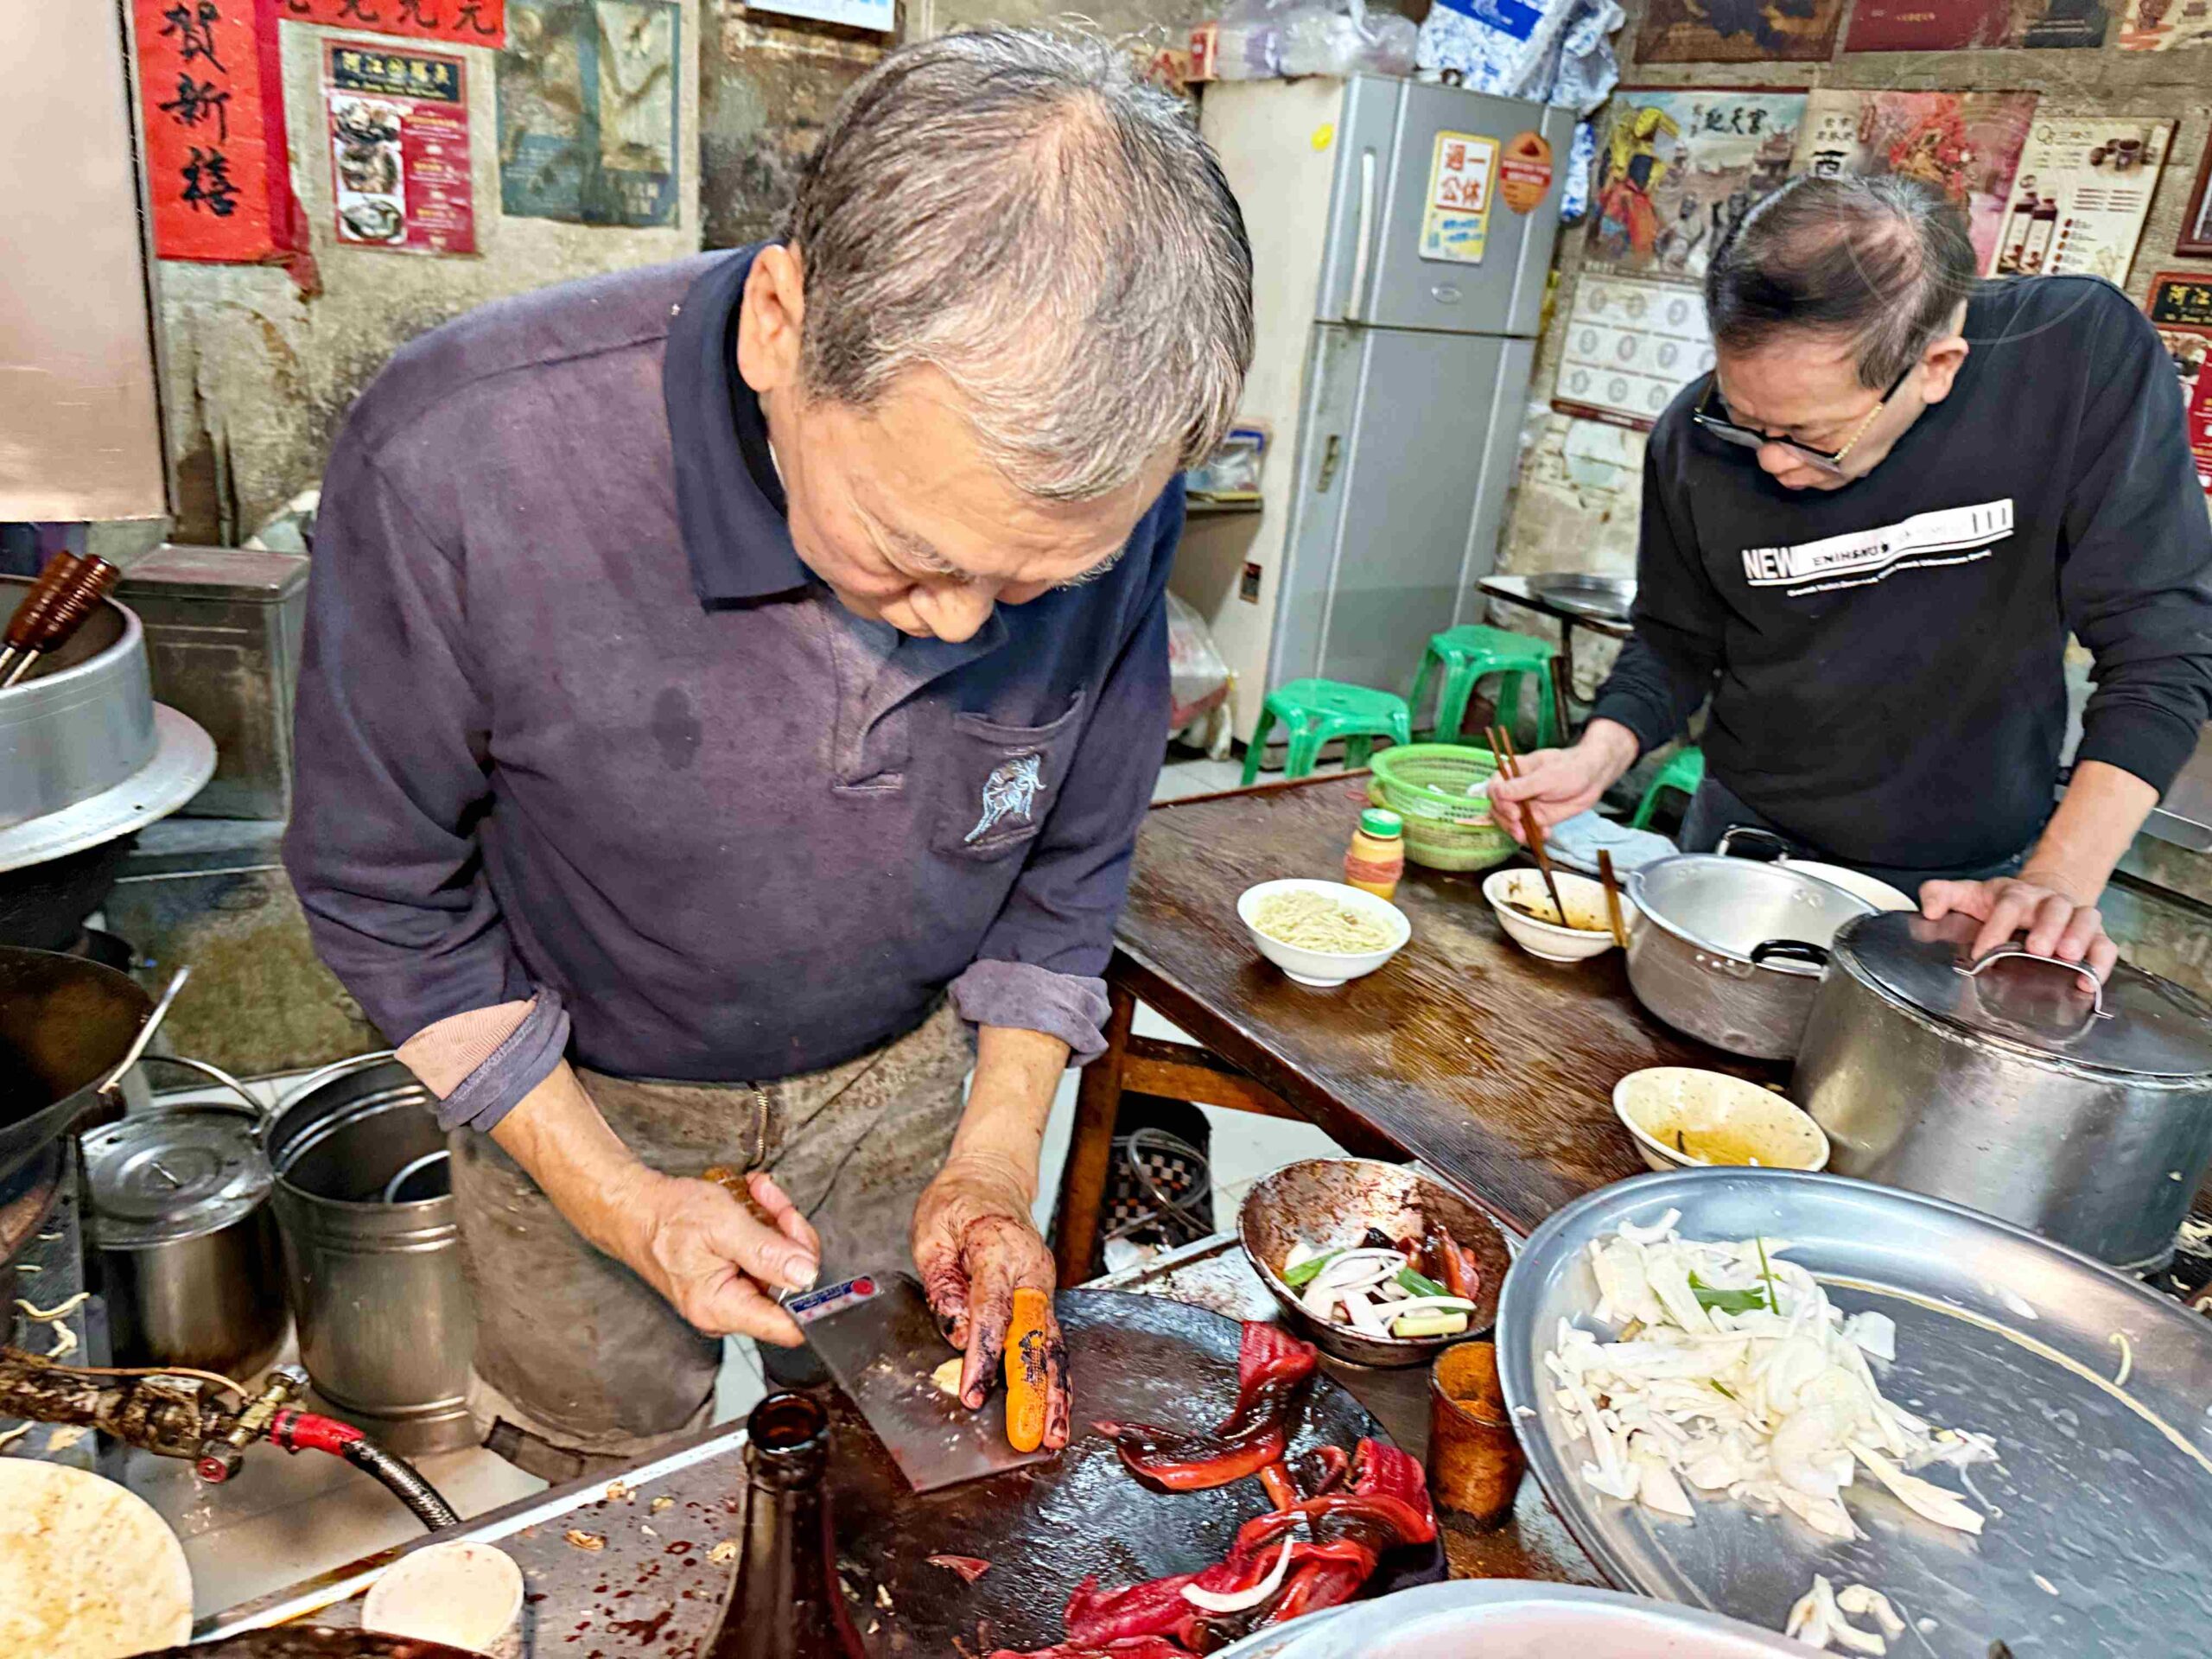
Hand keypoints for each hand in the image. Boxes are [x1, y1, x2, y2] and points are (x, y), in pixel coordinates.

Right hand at [612, 1167, 820, 1344]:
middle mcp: (727, 1310)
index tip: (818, 1260)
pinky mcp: (732, 1279)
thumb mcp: (724, 1226)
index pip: (787, 1326)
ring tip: (759, 1196)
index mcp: (723, 1307)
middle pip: (790, 1285)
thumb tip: (806, 1274)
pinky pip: (765, 1258)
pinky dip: (765, 1227)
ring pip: (781, 1265)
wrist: (637, 1210)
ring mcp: (730, 1295)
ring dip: (777, 1224)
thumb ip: (768, 1253)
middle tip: (776, 1205)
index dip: (812, 1296)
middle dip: (790, 1238)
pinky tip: (753, 1204)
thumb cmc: (667, 1219)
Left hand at [911, 1154, 1069, 1449]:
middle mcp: (1031, 1270)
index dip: (984, 1358)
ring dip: (1056, 1391)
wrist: (990, 1180)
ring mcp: (1043, 1284)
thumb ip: (943, 1286)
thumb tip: (957, 1334)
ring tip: (1056, 1432)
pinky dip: (1056, 1375)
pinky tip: (1058, 1405)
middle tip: (1035, 1432)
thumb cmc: (956, 1204)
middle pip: (1037, 1336)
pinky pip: (1051, 1339)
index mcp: (999, 1250)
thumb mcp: (931, 1235)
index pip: (993, 1312)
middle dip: (1037, 1388)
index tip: (974, 1395)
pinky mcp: (1042, 1297)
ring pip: (1052, 1344)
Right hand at [1484, 722, 1638, 843]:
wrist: (1594, 778)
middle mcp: (1515, 790)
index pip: (1494, 789)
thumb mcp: (1546, 777)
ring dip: (1516, 832)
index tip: (1514, 814)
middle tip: (1519, 831)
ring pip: (1510, 822)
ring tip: (1527, 837)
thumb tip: (1497, 793)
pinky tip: (1545, 834)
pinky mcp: (1537, 817)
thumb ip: (1522, 786)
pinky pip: (1528, 830)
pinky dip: (1533, 835)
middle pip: (1498, 809)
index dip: (1500, 803)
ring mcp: (1525, 805)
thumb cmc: (1570, 768)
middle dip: (1506, 822)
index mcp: (1513, 773)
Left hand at [1920, 871, 2116, 981]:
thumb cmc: (2001, 903)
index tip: (1982, 951)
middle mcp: (2048, 903)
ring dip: (2078, 937)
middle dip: (2046, 927)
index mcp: (2016, 894)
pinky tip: (2088, 981)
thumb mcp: (1968, 895)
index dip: (1995, 927)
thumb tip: (1928, 909)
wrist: (2040, 895)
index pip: (2007, 904)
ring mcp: (2074, 918)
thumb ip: (1941, 895)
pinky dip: (2101, 961)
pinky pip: (2105, 945)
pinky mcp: (2094, 936)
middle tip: (2036, 948)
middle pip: (2053, 908)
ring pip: (2085, 919)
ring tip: (2068, 957)